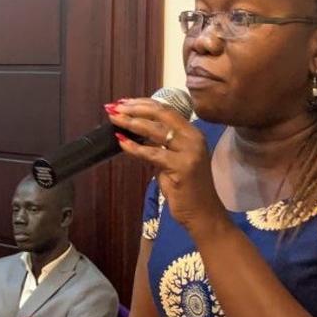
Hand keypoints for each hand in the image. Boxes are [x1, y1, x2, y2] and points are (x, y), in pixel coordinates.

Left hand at [106, 99, 228, 237]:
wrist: (202, 214)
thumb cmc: (185, 189)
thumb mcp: (171, 162)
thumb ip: (158, 146)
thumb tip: (134, 134)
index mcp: (192, 133)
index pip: (166, 110)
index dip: (143, 103)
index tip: (122, 102)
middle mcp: (193, 138)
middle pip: (161, 114)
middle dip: (135, 108)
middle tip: (114, 107)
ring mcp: (190, 152)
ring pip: (156, 130)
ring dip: (132, 123)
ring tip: (114, 120)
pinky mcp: (182, 167)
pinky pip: (152, 153)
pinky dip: (134, 147)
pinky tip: (121, 142)